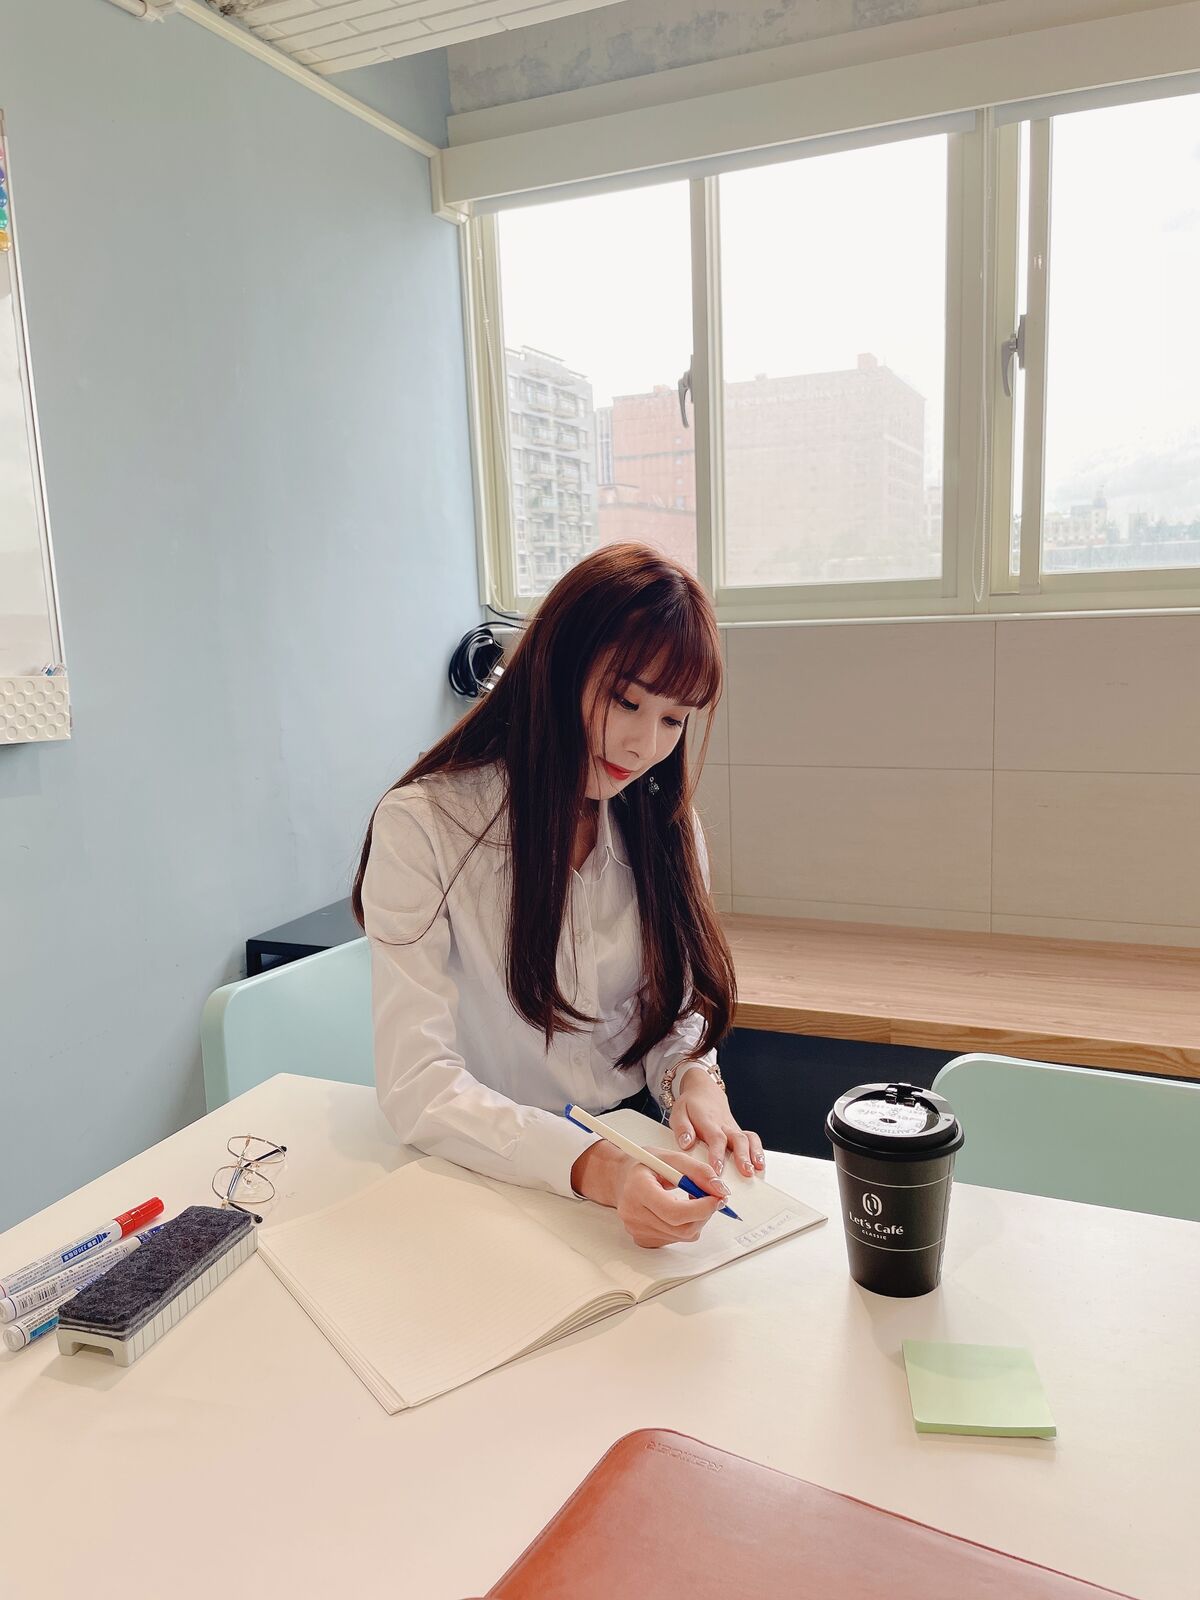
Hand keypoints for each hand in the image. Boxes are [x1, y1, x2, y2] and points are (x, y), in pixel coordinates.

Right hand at [570, 1141, 730, 1248]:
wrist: (619, 1178)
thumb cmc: (643, 1166)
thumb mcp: (670, 1157)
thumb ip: (698, 1171)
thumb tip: (720, 1190)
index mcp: (637, 1189)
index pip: (674, 1212)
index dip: (702, 1208)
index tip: (717, 1197)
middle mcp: (634, 1213)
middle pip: (681, 1228)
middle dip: (705, 1213)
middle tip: (711, 1197)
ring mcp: (637, 1230)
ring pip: (683, 1236)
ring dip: (697, 1219)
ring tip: (691, 1199)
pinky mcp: (643, 1240)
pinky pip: (676, 1239)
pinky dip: (685, 1226)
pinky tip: (679, 1210)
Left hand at [670, 1069, 764, 1178]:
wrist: (704, 1091)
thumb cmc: (690, 1106)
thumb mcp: (678, 1113)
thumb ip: (682, 1129)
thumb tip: (686, 1143)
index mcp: (708, 1122)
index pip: (716, 1138)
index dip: (718, 1154)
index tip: (718, 1169)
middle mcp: (724, 1125)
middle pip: (737, 1139)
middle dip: (742, 1157)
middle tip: (745, 1172)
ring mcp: (734, 1128)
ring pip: (748, 1139)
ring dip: (754, 1154)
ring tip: (756, 1169)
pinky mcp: (739, 1132)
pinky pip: (752, 1139)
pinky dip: (758, 1151)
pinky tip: (760, 1164)